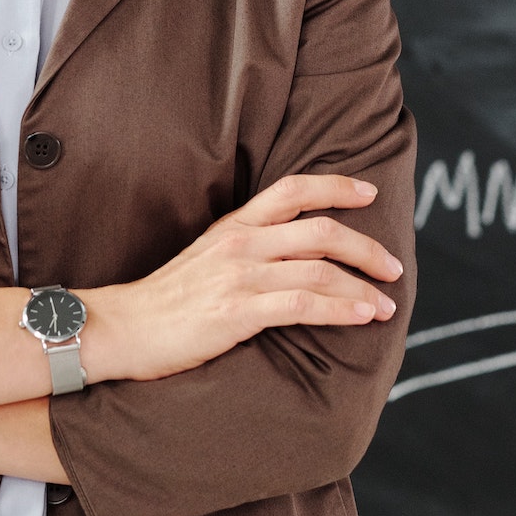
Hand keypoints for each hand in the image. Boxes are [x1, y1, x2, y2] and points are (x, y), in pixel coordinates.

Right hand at [81, 173, 402, 384]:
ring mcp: (239, 277)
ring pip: (319, 268)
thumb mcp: (205, 258)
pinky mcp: (237, 312)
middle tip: (393, 267)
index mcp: (233, 226)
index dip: (337, 186)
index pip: (293, 190)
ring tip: (385, 304)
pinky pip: (303, 305)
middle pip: (320, 230)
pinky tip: (361, 317)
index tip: (369, 193)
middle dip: (365, 247)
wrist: (121, 329)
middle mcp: (240, 243)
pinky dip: (341, 309)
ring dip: (361, 286)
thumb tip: (288, 257)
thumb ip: (245, 249)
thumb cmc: (164, 302)